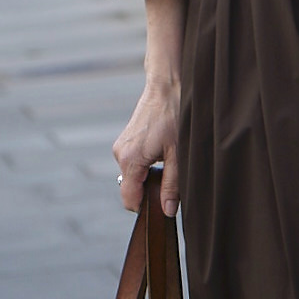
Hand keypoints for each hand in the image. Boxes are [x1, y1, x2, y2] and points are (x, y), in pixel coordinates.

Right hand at [113, 75, 180, 215]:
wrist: (166, 87)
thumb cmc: (174, 116)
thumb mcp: (178, 154)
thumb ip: (172, 184)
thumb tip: (167, 210)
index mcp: (130, 160)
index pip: (129, 199)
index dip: (145, 208)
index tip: (162, 207)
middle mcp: (120, 154)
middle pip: (131, 189)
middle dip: (149, 191)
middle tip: (171, 182)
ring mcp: (121, 147)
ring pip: (133, 176)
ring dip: (148, 177)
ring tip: (168, 162)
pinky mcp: (125, 142)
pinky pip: (133, 164)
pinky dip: (146, 167)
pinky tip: (162, 154)